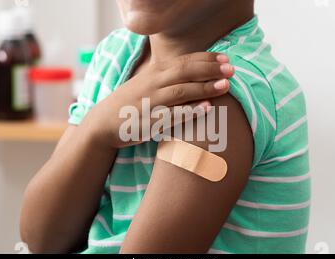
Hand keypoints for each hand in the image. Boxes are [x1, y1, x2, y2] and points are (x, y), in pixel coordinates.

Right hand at [85, 52, 234, 147]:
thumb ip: (168, 76)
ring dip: (205, 88)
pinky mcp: (149, 121)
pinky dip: (190, 111)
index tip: (226, 59)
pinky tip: (206, 108)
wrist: (102, 123)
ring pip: (181, 91)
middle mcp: (153, 83)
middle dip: (210, 70)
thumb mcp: (147, 83)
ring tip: (226, 86)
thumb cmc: (130, 102)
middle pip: (186, 71)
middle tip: (232, 70)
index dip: (206, 59)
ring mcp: (151, 102)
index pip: (184, 60)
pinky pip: (172, 115)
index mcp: (155, 72)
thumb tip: (194, 71)